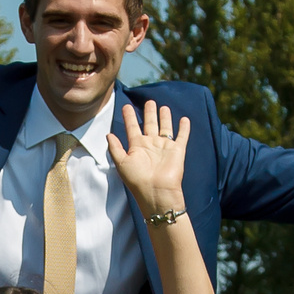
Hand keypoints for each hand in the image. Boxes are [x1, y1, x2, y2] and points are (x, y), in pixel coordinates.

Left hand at [105, 99, 190, 218]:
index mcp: (137, 147)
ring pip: (165, 127)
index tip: (126, 106)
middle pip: (150, 124)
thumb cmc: (137, 180)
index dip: (129, 117)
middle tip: (148, 101)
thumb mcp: (121, 163)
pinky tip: (184, 119)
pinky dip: (184, 128)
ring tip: (163, 107)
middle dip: (149, 113)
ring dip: (164, 117)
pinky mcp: (177, 150)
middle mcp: (151, 145)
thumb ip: (115, 148)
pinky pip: (182, 136)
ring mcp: (164, 147)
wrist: (156, 192)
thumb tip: (108, 134)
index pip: (132, 127)